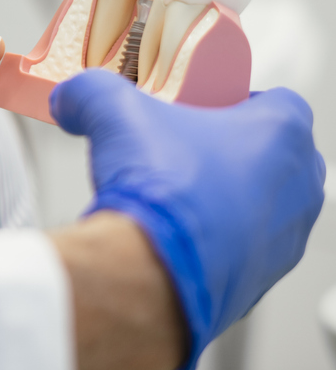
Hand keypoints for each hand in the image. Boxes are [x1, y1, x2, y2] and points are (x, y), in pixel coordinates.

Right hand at [51, 69, 325, 369]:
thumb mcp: (111, 109)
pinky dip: (213, 239)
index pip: (276, 101)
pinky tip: (172, 233)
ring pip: (260, 203)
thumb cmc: (159, 189)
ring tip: (172, 193)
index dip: (233, 100)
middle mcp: (299, 186)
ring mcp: (287, 238)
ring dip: (223, 196)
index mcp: (282, 134)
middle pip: (270, 153)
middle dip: (228, 149)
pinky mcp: (264, 278)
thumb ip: (89, 91)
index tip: (196, 108)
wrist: (154, 270)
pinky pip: (242, 248)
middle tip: (179, 147)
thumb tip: (70, 100)